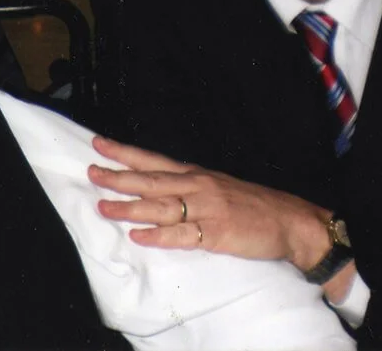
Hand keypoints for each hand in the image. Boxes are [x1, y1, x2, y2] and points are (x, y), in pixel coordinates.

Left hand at [88, 135, 330, 271]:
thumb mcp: (218, 186)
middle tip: (91, 173)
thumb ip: (189, 187)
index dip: (125, 153)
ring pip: (160, 207)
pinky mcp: (216, 234)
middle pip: (150, 180)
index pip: (153, 160)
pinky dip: (158, 236)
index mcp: (197, 175)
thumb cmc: (253, 205)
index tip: (99, 144)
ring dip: (130, 207)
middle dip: (118, 177)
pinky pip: (182, 236)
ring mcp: (206, 210)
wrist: (290, 221)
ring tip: (104, 207)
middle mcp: (198, 187)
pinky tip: (138, 237)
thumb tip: (156, 187)